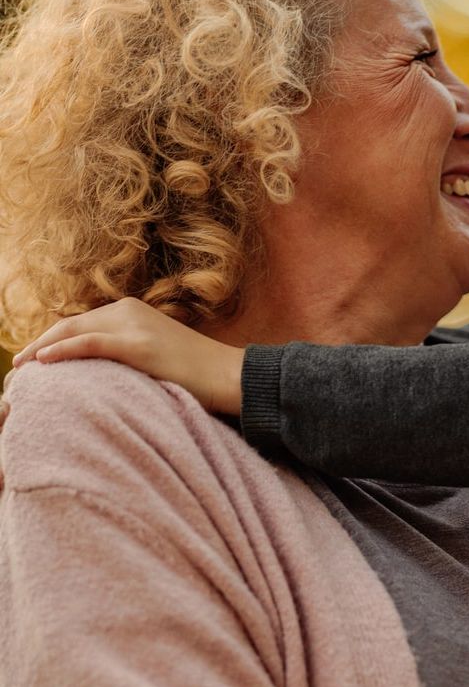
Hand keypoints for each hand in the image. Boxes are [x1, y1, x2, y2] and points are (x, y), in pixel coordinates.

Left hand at [12, 299, 243, 414]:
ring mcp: (134, 326)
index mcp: (131, 310)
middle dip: (38, 345)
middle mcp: (129, 310)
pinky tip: (43, 361)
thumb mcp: (154, 353)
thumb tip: (95, 370)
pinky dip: (63, 350)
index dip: (49, 341)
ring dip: (41, 349)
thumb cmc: (196, 373)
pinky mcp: (139, 345)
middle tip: (16, 368)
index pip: (78, 323)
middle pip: (68, 324)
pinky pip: (90, 343)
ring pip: (72, 331)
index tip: (31, 361)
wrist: (229, 376)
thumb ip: (125, 351)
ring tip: (20, 368)